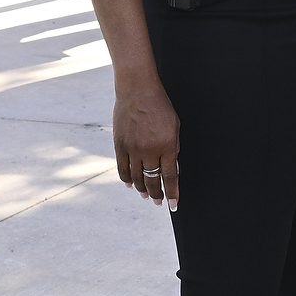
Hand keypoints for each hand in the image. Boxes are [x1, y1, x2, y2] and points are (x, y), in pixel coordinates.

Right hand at [114, 81, 182, 207]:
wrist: (137, 91)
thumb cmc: (160, 106)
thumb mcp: (175, 126)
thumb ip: (174, 148)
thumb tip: (173, 169)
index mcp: (166, 146)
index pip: (170, 176)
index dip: (172, 193)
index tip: (173, 205)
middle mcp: (149, 150)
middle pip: (153, 180)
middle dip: (157, 194)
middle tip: (159, 202)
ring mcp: (132, 149)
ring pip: (137, 177)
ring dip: (142, 189)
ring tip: (146, 196)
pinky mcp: (119, 146)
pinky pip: (122, 168)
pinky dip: (127, 179)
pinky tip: (131, 185)